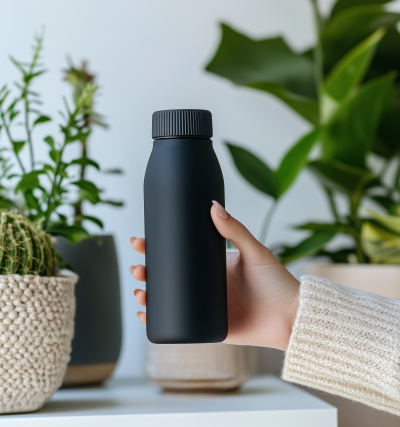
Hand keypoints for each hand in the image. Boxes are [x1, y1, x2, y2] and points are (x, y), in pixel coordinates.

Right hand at [129, 201, 298, 350]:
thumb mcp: (255, 251)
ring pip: (167, 301)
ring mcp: (204, 307)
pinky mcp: (208, 328)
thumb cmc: (276, 282)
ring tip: (139, 291)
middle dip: (146, 272)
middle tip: (137, 267)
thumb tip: (213, 206)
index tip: (140, 241)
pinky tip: (144, 316)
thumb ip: (235, 230)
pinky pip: (178, 326)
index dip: (156, 248)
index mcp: (212, 266)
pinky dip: (158, 322)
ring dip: (147, 296)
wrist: (290, 318)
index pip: (179, 254)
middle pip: (167, 277)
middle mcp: (205, 285)